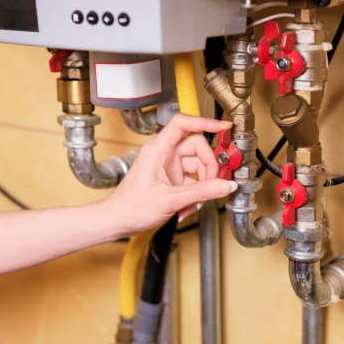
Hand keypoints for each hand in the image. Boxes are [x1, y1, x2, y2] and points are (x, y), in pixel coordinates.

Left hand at [105, 114, 236, 234]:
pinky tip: (188, 207)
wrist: (118, 221)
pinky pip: (194, 181)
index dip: (205, 122)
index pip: (183, 124)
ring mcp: (170, 167)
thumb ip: (200, 192)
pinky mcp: (173, 180)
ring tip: (196, 203)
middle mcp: (165, 155)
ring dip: (203, 186)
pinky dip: (196, 195)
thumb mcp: (169, 200)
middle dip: (209, 168)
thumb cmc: (130, 206)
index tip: (223, 127)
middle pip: (198, 148)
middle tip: (213, 184)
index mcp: (158, 150)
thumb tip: (225, 185)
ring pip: (198, 166)